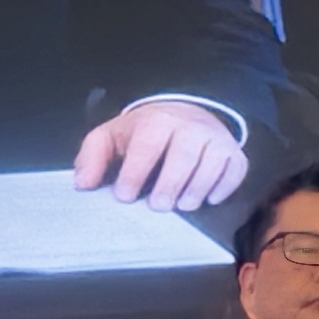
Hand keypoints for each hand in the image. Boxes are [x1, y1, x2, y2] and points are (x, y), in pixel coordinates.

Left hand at [72, 99, 247, 211]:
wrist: (184, 113)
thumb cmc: (144, 131)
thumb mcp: (112, 136)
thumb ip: (93, 157)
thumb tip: (82, 184)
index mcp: (156, 120)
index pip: (147, 146)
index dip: (135, 173)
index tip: (124, 195)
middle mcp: (190, 126)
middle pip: (183, 157)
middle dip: (169, 185)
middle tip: (158, 206)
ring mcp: (216, 138)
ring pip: (211, 165)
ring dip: (197, 189)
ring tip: (183, 205)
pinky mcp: (234, 152)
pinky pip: (235, 170)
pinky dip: (224, 187)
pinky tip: (209, 199)